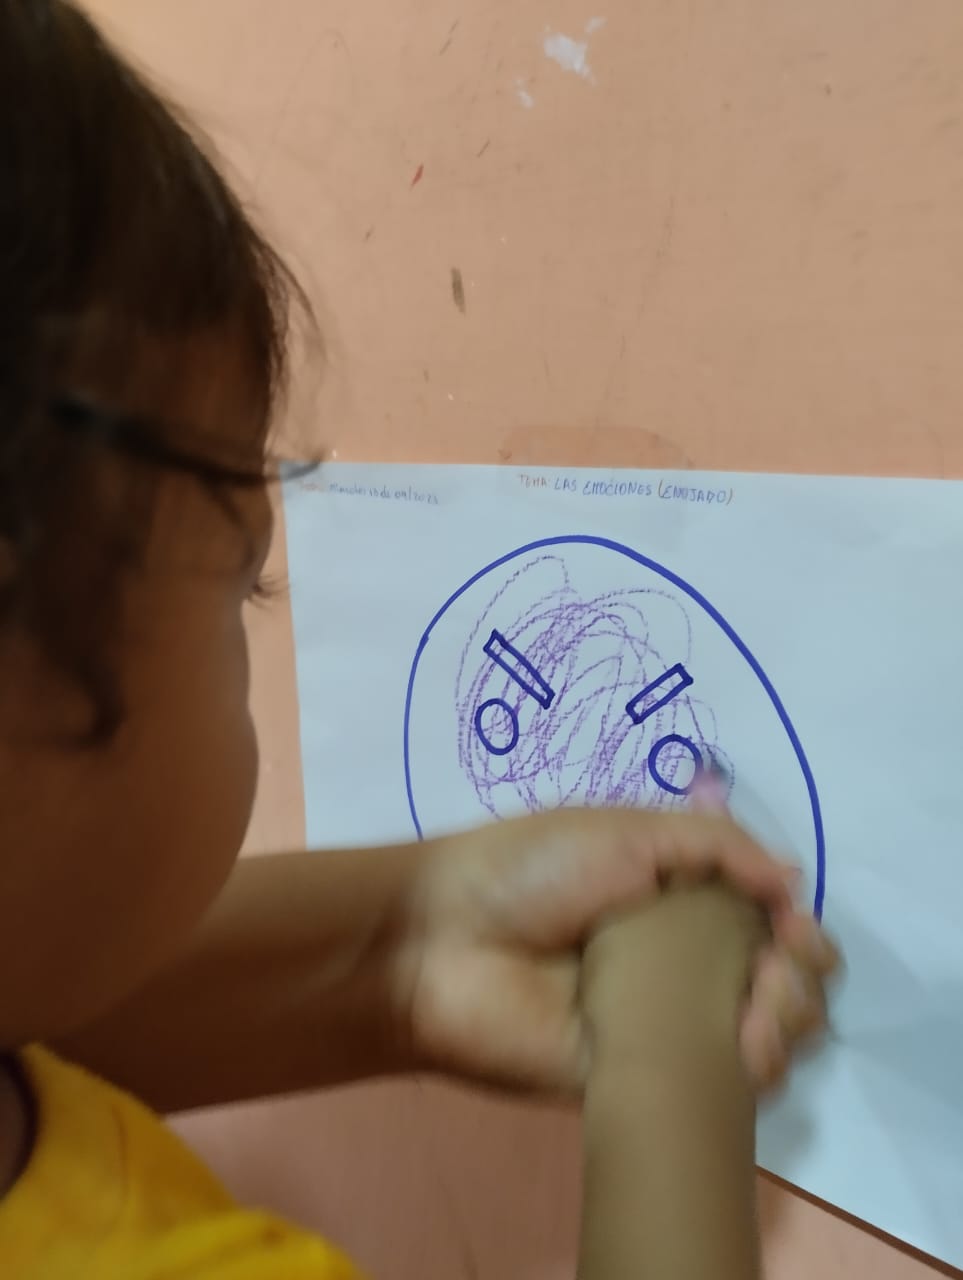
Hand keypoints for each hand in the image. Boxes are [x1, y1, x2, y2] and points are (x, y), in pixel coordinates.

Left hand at [403, 807, 838, 1095]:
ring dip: (789, 1018)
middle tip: (783, 965)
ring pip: (765, 1036)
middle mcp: (679, 964)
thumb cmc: (528, 871)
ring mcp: (665, 1027)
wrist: (444, 944)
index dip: (797, 927)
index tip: (796, 929)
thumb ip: (716, 845)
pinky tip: (746, 1047)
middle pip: (779, 980)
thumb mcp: (623, 828)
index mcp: (674, 900)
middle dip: (802, 974)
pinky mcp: (646, 1081)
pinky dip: (755, 1069)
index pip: (764, 921)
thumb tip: (795, 881)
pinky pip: (722, 1087)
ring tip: (761, 1005)